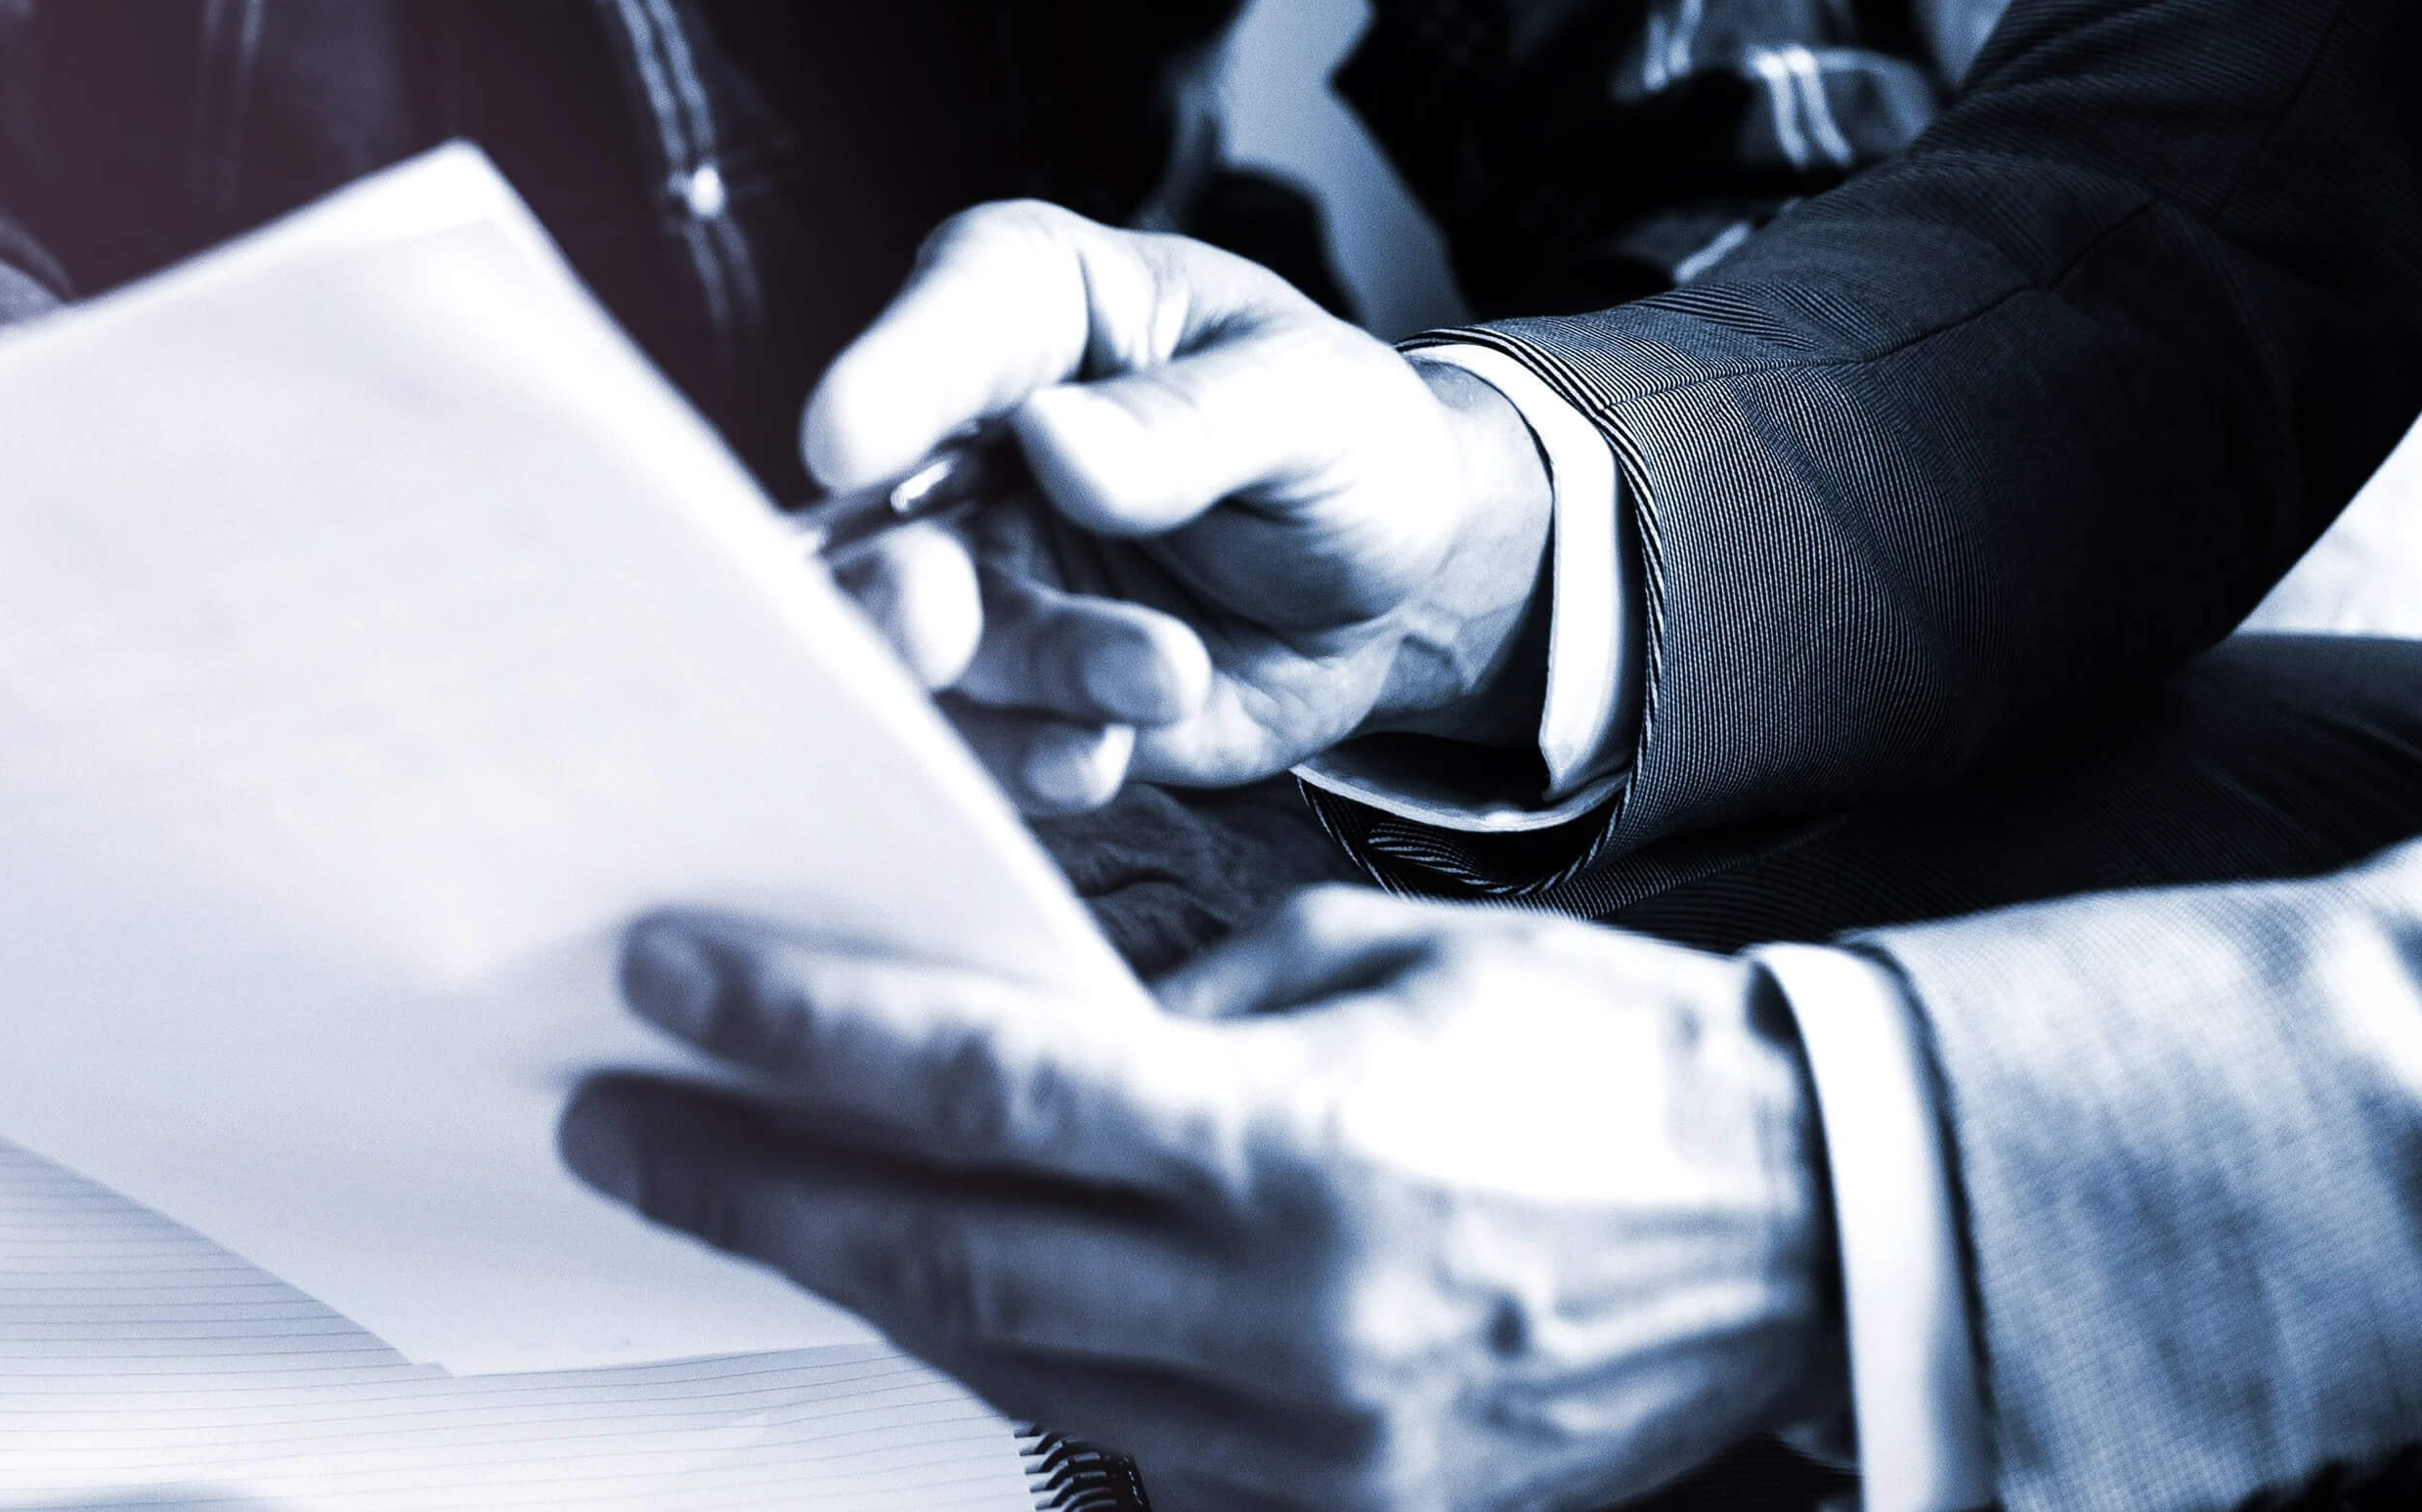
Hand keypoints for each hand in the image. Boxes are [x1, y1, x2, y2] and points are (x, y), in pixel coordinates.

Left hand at [563, 893, 1846, 1509]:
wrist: (1807, 1226)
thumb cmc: (1602, 1061)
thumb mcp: (1380, 972)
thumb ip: (1180, 1015)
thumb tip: (996, 1030)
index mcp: (1305, 1153)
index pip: (984, 1089)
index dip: (802, 1041)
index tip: (665, 987)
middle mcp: (1289, 1322)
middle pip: (944, 1257)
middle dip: (754, 1185)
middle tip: (613, 1119)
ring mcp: (1310, 1448)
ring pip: (1004, 1365)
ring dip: (849, 1275)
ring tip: (730, 1191)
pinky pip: (1112, 1440)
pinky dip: (1000, 1362)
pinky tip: (911, 1289)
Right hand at [809, 205, 1554, 811]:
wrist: (1394, 588)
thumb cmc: (1343, 444)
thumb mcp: (1313, 403)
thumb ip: (1192, 423)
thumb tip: (1056, 439)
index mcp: (1038, 308)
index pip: (952, 317)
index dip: (890, 376)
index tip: (845, 444)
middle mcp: (970, 437)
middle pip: (874, 509)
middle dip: (891, 582)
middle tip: (939, 619)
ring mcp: (979, 571)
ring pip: (927, 645)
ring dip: (1022, 678)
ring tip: (1162, 677)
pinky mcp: (1010, 688)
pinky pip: (979, 738)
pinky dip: (1030, 758)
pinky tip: (1107, 753)